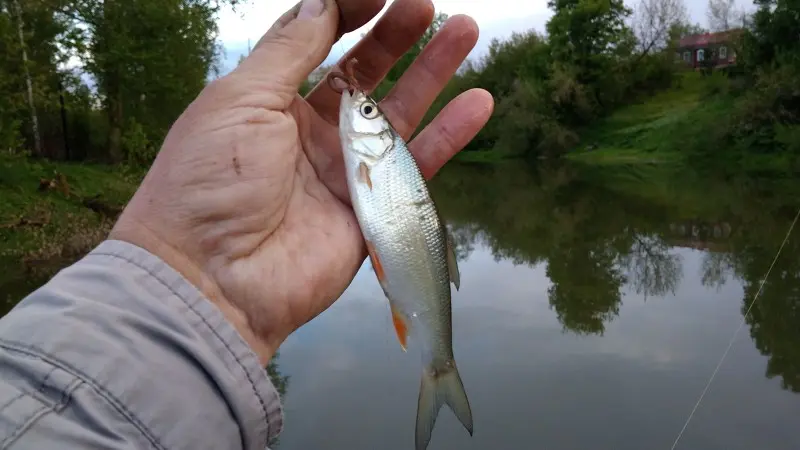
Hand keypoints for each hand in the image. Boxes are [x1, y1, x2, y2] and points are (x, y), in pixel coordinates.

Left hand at [109, 0, 493, 364]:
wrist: (212, 278)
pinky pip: (418, 168)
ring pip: (398, 115)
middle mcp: (309, 132)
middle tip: (426, 3)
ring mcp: (343, 172)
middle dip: (394, 35)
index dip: (345, 12)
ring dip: (432, 73)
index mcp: (268, 102)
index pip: (315, 44)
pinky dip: (449, 137)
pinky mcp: (372, 211)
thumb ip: (288, 51)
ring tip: (465, 31)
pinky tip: (478, 102)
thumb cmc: (211, 180)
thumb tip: (320, 2)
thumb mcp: (240, 100)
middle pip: (362, 73)